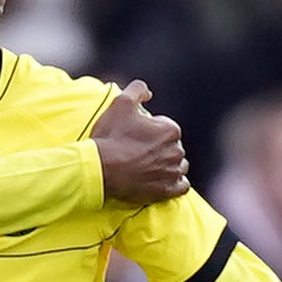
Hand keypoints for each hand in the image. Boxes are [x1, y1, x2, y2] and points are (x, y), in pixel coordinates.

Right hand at [91, 82, 188, 203]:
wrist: (100, 170)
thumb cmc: (110, 138)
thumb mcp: (120, 104)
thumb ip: (138, 90)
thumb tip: (148, 93)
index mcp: (170, 130)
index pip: (166, 128)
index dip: (150, 131)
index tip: (135, 137)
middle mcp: (176, 151)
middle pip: (172, 148)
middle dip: (160, 149)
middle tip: (138, 153)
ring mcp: (172, 172)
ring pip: (178, 166)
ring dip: (167, 166)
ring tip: (147, 167)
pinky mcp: (167, 190)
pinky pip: (181, 187)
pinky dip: (174, 183)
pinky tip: (161, 180)